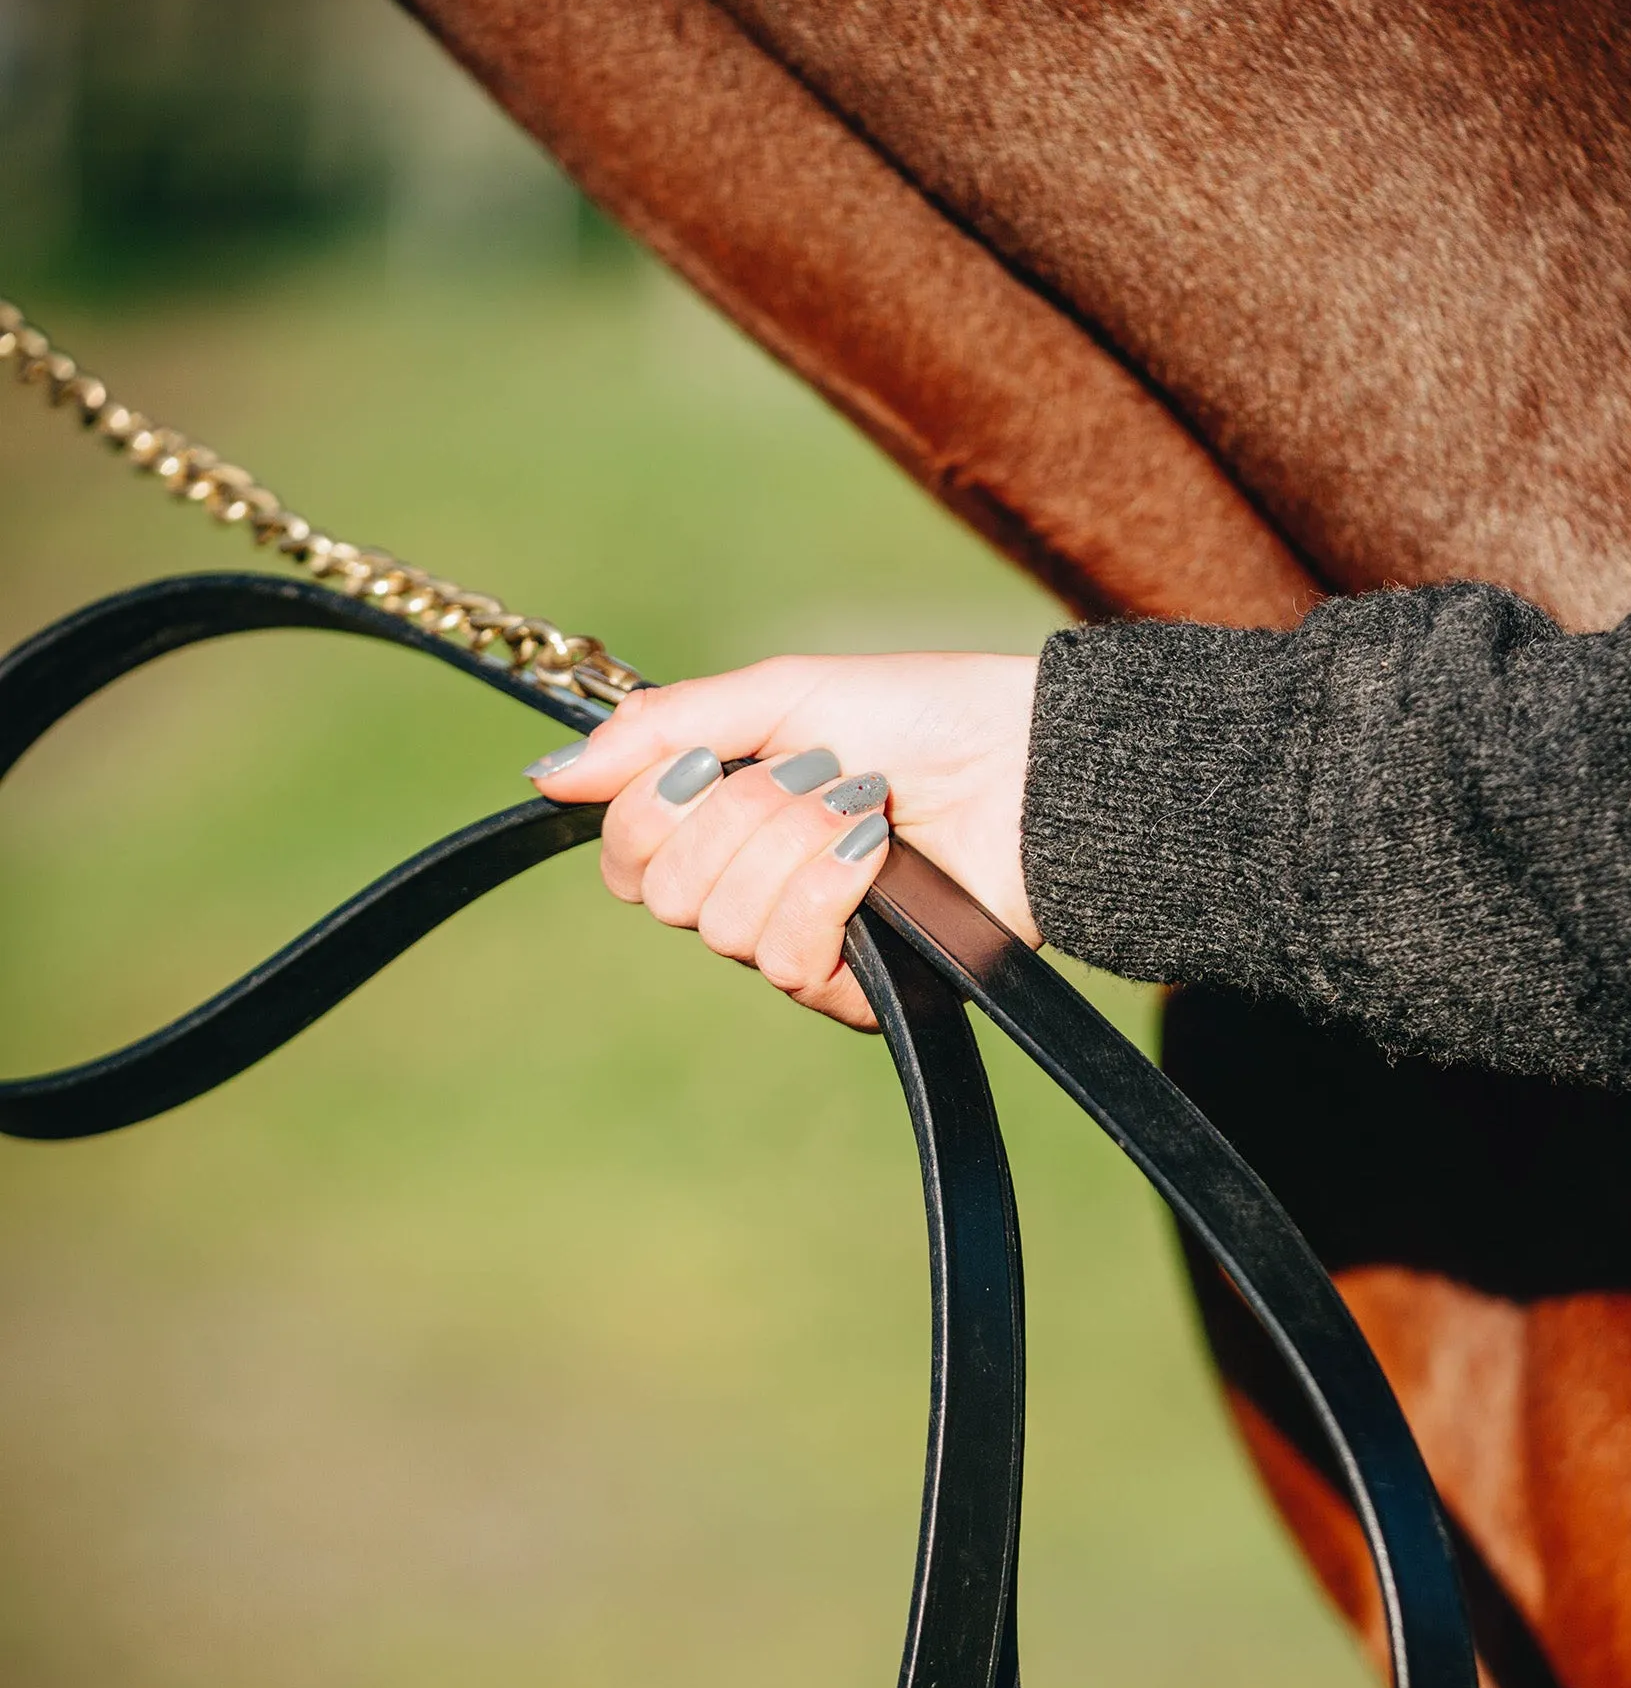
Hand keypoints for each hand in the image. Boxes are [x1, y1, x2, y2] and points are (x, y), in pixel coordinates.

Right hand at [526, 650, 1039, 1029]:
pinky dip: (827, 894)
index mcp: (726, 824)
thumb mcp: (777, 698)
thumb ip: (660, 734)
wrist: (1025, 760)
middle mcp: (754, 891)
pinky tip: (874, 859)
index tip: (708, 762)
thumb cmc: (915, 716)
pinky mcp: (858, 990)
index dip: (651, 811)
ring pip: (725, 927)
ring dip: (793, 846)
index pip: (628, 857)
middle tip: (812, 777)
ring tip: (860, 807)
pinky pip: (788, 962)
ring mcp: (806, 944)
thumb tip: (547, 777)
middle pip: (667, 893)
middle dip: (736, 817)